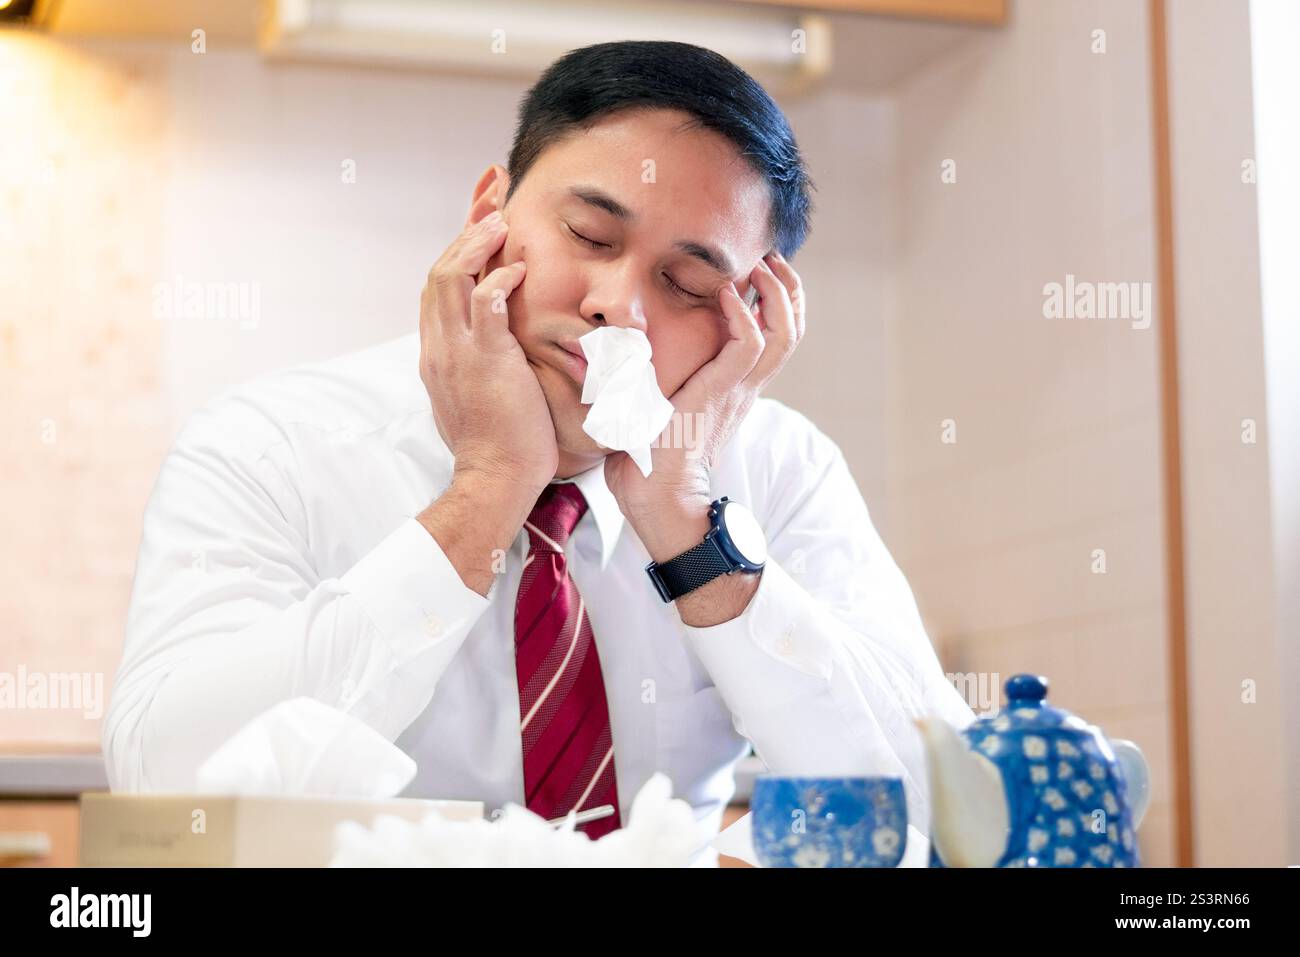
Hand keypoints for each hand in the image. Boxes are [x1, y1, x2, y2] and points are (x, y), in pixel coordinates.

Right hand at [419, 211, 556, 494]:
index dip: (458, 243)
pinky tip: (519, 268)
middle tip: (492, 191)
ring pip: (449, 278)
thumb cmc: (499, 442)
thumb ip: (479, 360)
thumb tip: (497, 341)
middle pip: (440, 269)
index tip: (481, 212)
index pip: (439, 284)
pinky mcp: (485, 362)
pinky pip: (483, 308)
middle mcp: (440, 346)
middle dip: (466, 225)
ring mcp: (458, 353)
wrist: (495, 478)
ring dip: (476, 243)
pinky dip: (498, 281)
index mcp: (438, 351)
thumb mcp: (478, 392)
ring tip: (501, 219)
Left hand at [606, 250, 804, 562]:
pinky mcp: (721, 395)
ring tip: (761, 267)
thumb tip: (604, 353)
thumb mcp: (646, 409)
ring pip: (783, 335)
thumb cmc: (645, 465)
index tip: (758, 272)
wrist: (656, 501)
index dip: (776, 303)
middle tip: (771, 259)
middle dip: (787, 290)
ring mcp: (737, 393)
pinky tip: (728, 295)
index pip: (774, 339)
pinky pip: (749, 347)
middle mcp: (744, 389)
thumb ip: (636, 381)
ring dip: (775, 295)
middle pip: (790, 331)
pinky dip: (744, 316)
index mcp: (732, 391)